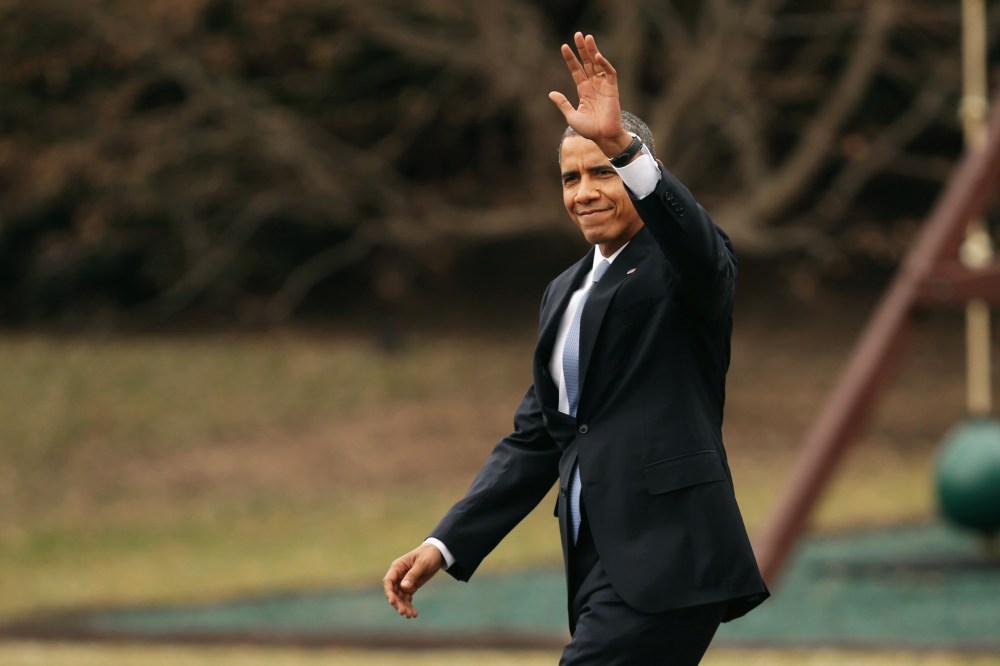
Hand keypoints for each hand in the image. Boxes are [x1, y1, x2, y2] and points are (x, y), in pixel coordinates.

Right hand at [382, 543, 443, 618]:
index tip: (392, 601)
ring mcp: (404, 582)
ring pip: (400, 597)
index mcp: (397, 567)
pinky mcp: (411, 587)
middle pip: (394, 592)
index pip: (388, 581)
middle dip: (397, 603)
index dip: (389, 592)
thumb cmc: (428, 554)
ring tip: (411, 615)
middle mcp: (398, 576)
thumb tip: (403, 587)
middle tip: (404, 612)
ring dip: (404, 607)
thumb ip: (413, 574)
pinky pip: (407, 598)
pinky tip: (414, 613)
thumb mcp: (422, 563)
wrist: (438, 553)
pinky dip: (409, 606)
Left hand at [548, 32, 631, 156]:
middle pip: (587, 63)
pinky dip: (604, 64)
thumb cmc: (589, 130)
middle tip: (578, 35)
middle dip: (582, 49)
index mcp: (583, 91)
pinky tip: (597, 56)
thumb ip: (563, 103)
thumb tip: (551, 93)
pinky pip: (609, 73)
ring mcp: (603, 86)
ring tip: (587, 38)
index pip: (576, 70)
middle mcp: (593, 85)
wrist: (603, 137)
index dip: (570, 59)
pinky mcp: (612, 88)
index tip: (564, 47)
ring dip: (593, 51)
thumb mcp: (571, 116)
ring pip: (597, 64)